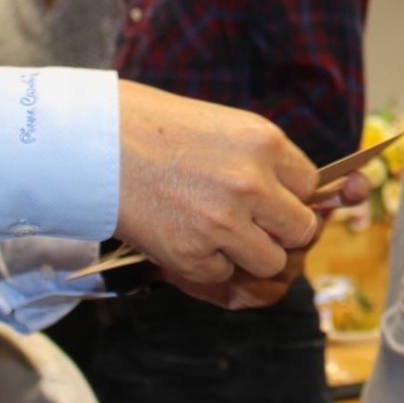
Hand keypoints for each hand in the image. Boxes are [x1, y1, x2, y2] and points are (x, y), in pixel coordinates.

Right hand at [114, 80, 318, 286]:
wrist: (92, 143)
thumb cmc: (156, 127)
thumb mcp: (225, 128)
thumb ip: (265, 162)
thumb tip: (301, 198)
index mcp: (265, 143)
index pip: (312, 186)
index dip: (294, 197)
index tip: (276, 200)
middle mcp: (252, 184)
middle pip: (302, 231)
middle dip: (281, 232)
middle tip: (252, 223)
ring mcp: (223, 223)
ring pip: (271, 262)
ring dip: (250, 254)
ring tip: (217, 230)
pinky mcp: (192, 255)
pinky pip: (223, 275)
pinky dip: (207, 263)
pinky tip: (183, 233)